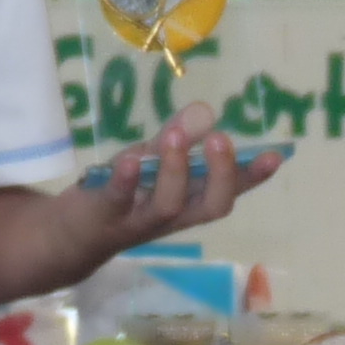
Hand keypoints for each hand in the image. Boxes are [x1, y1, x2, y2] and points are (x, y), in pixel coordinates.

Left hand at [71, 100, 288, 258]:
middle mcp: (172, 216)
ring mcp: (139, 219)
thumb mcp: (152, 161)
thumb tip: (206, 110)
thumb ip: (178, 136)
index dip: (252, 176)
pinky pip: (117, 200)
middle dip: (221, 174)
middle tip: (221, 139)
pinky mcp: (104, 215)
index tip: (275, 156)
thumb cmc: (123, 193)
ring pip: (168, 206)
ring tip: (173, 135)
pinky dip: (125, 180)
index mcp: (190, 200)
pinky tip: (129, 159)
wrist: (70, 234)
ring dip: (175, 170)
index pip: (229, 190)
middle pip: (210, 206)